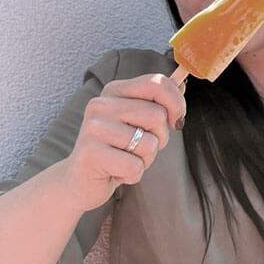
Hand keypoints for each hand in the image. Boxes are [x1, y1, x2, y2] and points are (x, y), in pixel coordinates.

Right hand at [62, 73, 185, 211]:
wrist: (82, 181)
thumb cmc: (118, 150)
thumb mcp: (140, 122)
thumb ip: (158, 103)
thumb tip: (182, 82)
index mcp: (115, 91)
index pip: (156, 83)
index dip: (177, 103)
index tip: (175, 121)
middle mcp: (101, 104)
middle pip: (157, 116)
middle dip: (160, 138)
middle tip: (139, 148)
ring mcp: (94, 127)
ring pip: (149, 143)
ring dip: (146, 160)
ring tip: (126, 160)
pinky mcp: (91, 153)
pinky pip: (135, 166)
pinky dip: (133, 175)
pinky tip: (117, 173)